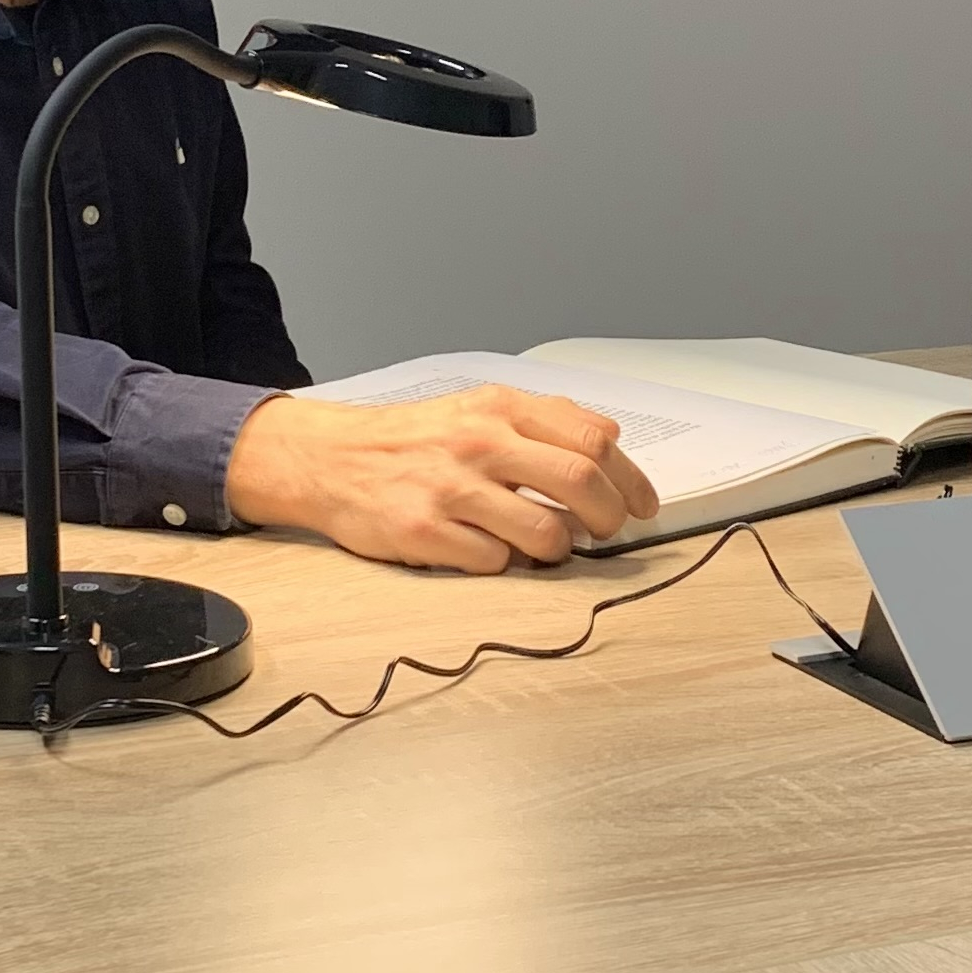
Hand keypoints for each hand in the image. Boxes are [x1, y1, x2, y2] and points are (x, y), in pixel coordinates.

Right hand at [225, 384, 659, 573]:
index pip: (592, 440)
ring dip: (558, 551)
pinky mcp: (424, 534)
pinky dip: (504, 564)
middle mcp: (478, 442)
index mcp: (498, 407)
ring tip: (545, 546)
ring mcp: (451, 490)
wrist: (330, 459)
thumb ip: (541, 419)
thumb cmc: (413, 439)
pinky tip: (490, 550)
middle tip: (606, 532)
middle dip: (608, 518)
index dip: (629, 478)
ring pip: (546, 535)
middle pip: (581, 483)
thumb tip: (609, 439)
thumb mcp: (476, 408)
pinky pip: (495, 564)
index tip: (641, 504)